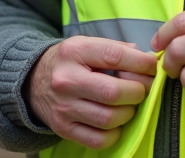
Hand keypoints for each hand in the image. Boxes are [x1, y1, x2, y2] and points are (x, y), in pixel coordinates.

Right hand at [26, 37, 157, 149]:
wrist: (32, 81)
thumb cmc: (69, 62)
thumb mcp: (86, 45)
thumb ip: (116, 49)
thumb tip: (147, 61)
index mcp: (75, 52)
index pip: (114, 56)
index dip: (140, 63)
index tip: (152, 68)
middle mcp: (66, 79)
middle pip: (112, 92)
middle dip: (137, 92)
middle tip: (142, 90)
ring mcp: (63, 107)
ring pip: (108, 119)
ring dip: (128, 113)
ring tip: (129, 105)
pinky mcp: (63, 128)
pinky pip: (98, 139)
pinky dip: (115, 133)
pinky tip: (116, 123)